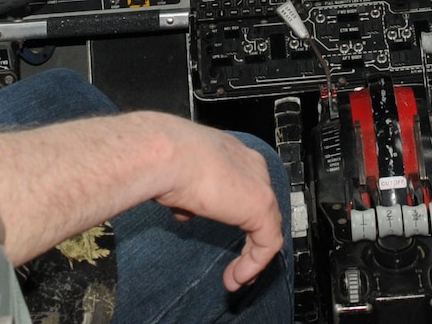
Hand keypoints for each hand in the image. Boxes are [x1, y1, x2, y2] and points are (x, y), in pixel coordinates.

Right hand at [149, 117, 286, 290]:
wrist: (166, 154)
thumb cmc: (164, 159)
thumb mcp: (179, 181)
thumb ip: (189, 197)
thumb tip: (186, 211)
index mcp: (230, 154)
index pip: (244, 188)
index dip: (236, 214)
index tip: (223, 236)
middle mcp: (249, 165)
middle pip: (260, 208)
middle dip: (251, 240)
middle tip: (238, 265)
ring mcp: (259, 185)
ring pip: (267, 227)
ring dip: (252, 258)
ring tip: (235, 278)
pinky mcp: (261, 206)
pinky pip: (267, 243)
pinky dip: (254, 264)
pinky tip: (236, 277)